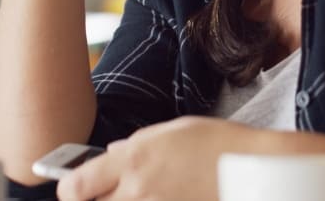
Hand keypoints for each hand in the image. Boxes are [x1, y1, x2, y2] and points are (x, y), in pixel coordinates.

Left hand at [56, 116, 260, 200]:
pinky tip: (165, 195)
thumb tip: (110, 157)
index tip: (75, 188)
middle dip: (95, 200)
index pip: (75, 188)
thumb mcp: (171, 130)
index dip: (70, 189)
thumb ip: (135, 145)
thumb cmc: (218, 144)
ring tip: (141, 193)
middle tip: (108, 192)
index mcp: (133, 160)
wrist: (255, 171)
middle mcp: (137, 191)